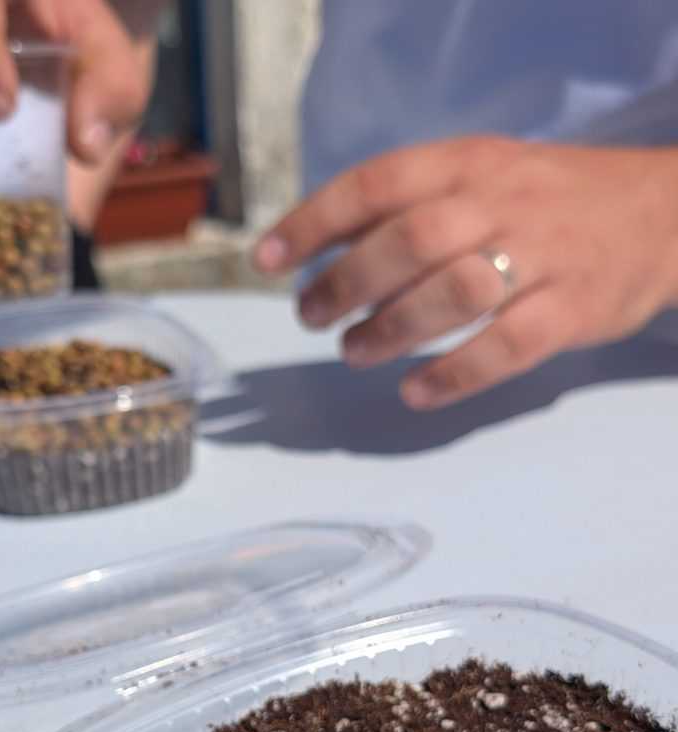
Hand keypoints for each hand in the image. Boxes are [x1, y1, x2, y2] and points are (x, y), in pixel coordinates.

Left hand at [254, 137, 677, 407]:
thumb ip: (412, 206)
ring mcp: (542, 256)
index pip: (377, 183)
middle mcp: (503, 202)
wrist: (660, 214)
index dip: (314, 221)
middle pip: (409, 239)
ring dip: (390, 328)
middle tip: (310, 316)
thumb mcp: (483, 177)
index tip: (268, 259)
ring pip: (455, 290)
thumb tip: (325, 252)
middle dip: (344, 283)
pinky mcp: (572, 310)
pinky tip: (415, 392)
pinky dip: (453, 374)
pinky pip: (506, 347)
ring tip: (353, 352)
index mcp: (470, 163)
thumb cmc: (548, 202)